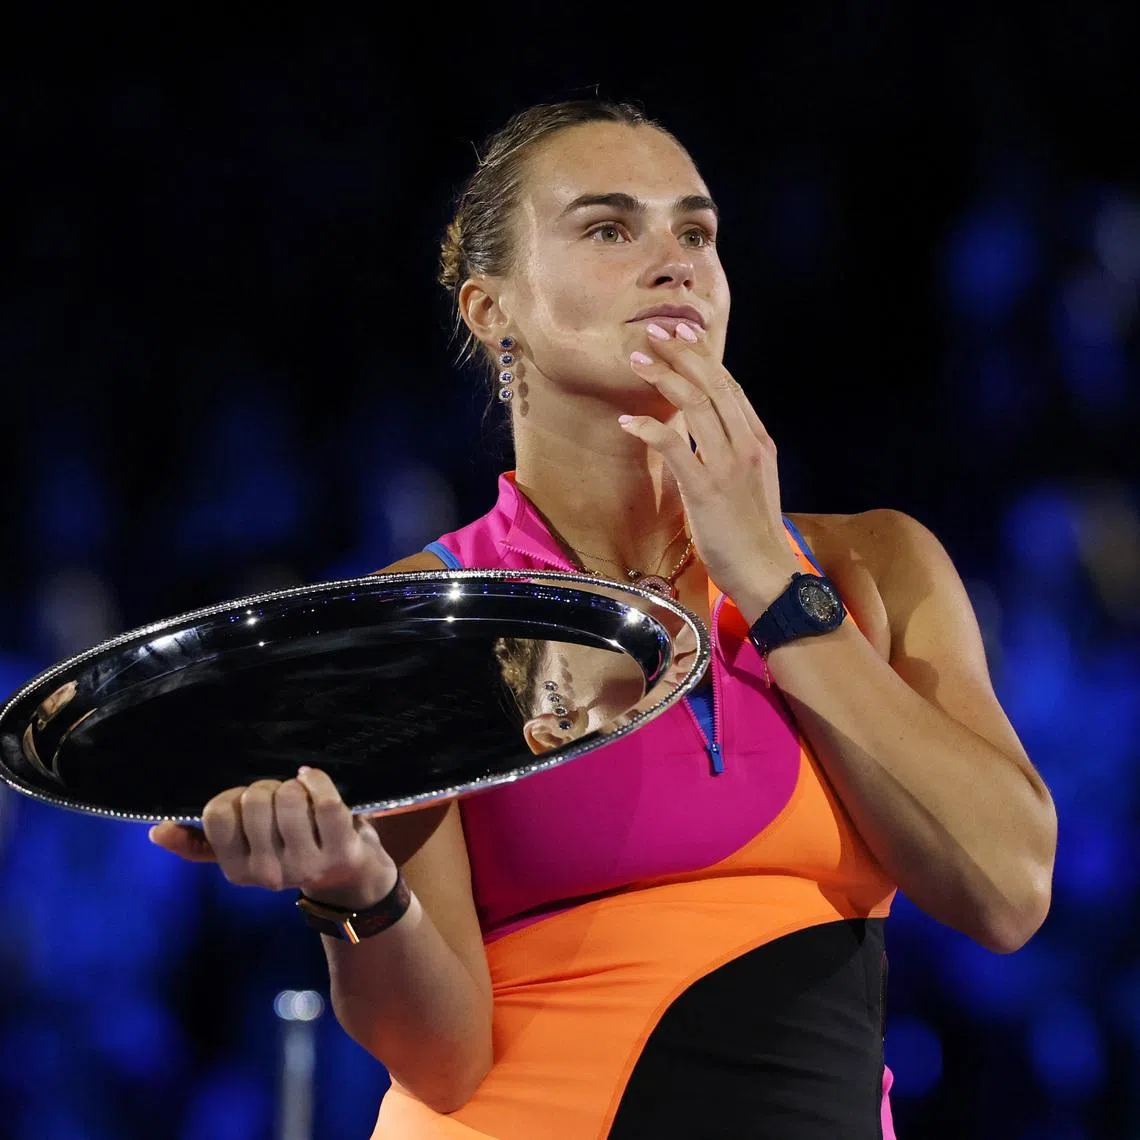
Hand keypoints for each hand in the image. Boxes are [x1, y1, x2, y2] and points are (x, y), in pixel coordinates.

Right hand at [148, 767, 396, 907]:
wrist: (351, 879)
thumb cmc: (293, 852)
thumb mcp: (246, 853)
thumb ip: (200, 843)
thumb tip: (157, 832)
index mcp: (238, 871)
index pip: (216, 814)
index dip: (233, 797)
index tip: (248, 804)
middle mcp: (269, 874)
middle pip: (253, 799)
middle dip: (267, 788)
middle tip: (281, 802)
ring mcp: (307, 865)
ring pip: (287, 796)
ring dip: (295, 786)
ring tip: (302, 799)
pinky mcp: (342, 852)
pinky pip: (324, 800)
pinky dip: (319, 780)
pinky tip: (315, 782)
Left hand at [620, 321, 800, 604]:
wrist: (766, 572)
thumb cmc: (752, 533)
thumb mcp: (750, 483)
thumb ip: (731, 453)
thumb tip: (702, 434)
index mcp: (758, 441)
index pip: (729, 386)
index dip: (703, 356)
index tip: (680, 333)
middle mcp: (747, 445)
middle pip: (712, 384)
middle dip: (681, 353)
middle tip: (653, 331)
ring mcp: (728, 465)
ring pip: (696, 405)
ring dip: (663, 378)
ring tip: (637, 360)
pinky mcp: (707, 489)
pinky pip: (676, 447)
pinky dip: (651, 428)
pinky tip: (629, 420)